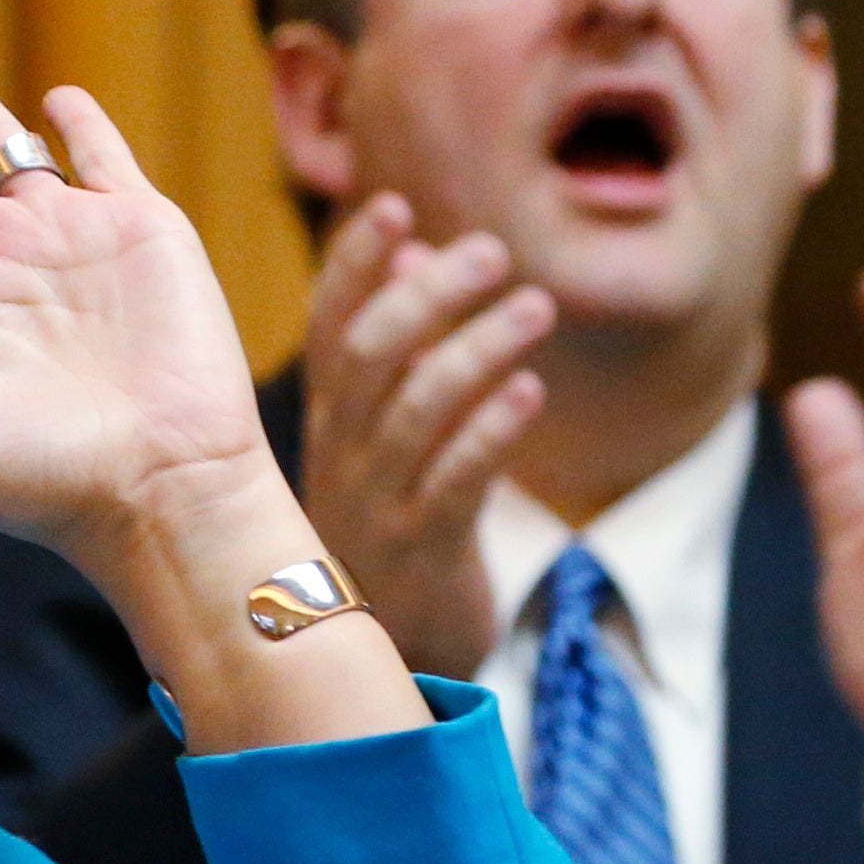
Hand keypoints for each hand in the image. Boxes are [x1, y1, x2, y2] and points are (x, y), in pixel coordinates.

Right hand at [294, 196, 556, 676]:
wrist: (393, 658)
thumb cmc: (394, 528)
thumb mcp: (382, 435)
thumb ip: (396, 345)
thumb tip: (415, 242)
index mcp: (329, 423)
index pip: (329, 327)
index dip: (356, 266)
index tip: (394, 206)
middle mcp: (341, 457)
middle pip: (369, 357)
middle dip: (427, 295)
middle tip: (492, 250)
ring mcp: (376, 505)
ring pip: (416, 411)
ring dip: (476, 349)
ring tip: (535, 305)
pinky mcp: (423, 552)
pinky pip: (455, 481)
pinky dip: (490, 431)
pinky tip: (529, 391)